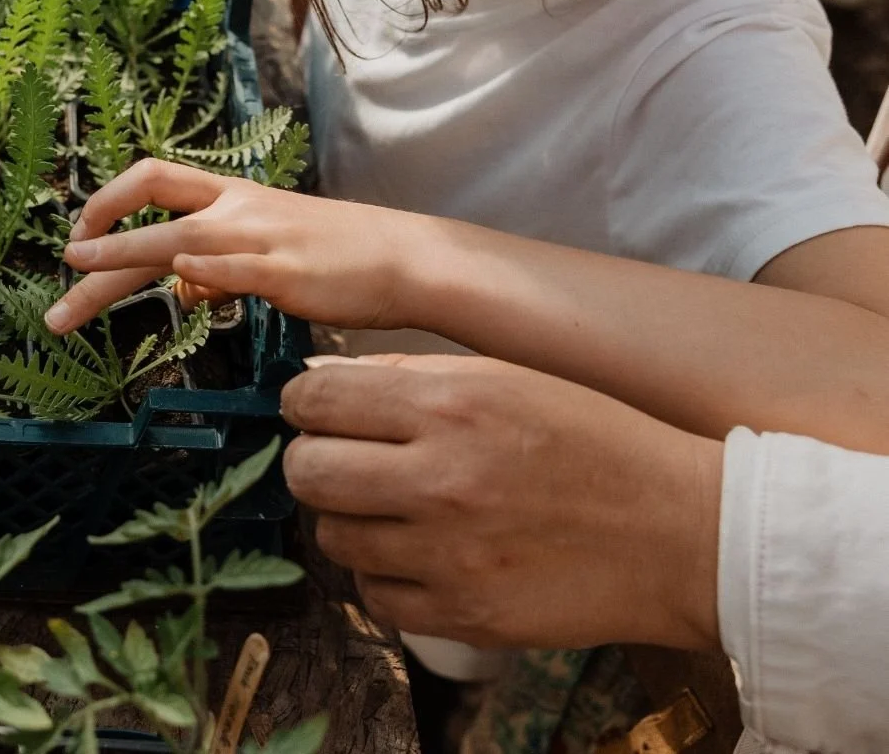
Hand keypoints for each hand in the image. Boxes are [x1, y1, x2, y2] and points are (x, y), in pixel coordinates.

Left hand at [43, 158, 428, 334]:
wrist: (405, 259)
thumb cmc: (337, 258)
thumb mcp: (267, 252)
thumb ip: (218, 268)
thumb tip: (181, 289)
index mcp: (232, 197)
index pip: (155, 177)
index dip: (110, 197)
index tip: (79, 233)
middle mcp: (239, 209)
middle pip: (152, 204)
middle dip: (99, 237)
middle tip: (60, 268)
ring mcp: (262, 239)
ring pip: (181, 236)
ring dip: (124, 255)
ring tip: (79, 276)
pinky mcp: (287, 273)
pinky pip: (237, 269)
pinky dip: (206, 271)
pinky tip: (177, 281)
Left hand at [281, 355, 723, 651]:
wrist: (687, 535)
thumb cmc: (599, 446)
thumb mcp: (507, 379)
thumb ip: (408, 378)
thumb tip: (322, 386)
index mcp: (450, 405)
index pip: (316, 403)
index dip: (305, 407)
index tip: (317, 413)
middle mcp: (441, 479)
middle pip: (308, 472)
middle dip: (315, 462)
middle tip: (345, 461)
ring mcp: (450, 555)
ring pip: (333, 537)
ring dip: (350, 520)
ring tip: (392, 508)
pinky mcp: (465, 615)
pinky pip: (373, 596)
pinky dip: (384, 576)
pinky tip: (420, 554)